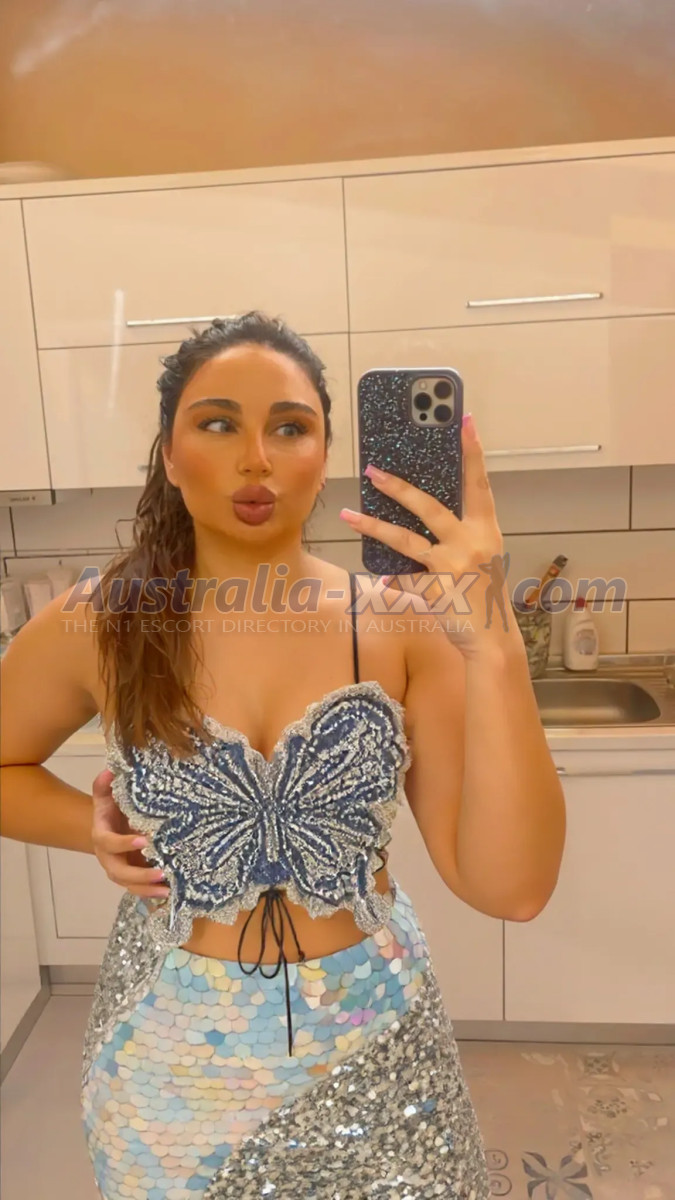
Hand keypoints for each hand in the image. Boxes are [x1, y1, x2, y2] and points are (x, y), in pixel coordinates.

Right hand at [91, 768, 168, 900]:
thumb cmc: (112, 808)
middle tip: (160, 872)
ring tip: (168, 889)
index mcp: (101, 837)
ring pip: (130, 885)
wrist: (110, 825)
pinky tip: (171, 894)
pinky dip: (152, 893)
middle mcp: (108, 858)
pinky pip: (139, 889)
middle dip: (139, 875)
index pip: (109, 843)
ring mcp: (120, 870)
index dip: (124, 843)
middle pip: (119, 872)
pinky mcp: (132, 877)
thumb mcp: (107, 795)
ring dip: (147, 889)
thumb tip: (110, 770)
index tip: (144, 840)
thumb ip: (105, 784)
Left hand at [340, 413, 516, 656]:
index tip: (465, 421)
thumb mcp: (478, 562)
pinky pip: (405, 577)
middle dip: (399, 487)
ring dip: (374, 525)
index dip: (472, 452)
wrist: (493, 641)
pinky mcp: (437, 588)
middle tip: (374, 470)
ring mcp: (453, 565)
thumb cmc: (484, 599)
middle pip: (430, 506)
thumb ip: (453, 541)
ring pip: (406, 539)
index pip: (479, 484)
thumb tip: (417, 528)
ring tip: (349, 514)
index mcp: (486, 531)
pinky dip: (392, 578)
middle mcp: (471, 543)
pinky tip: (379, 577)